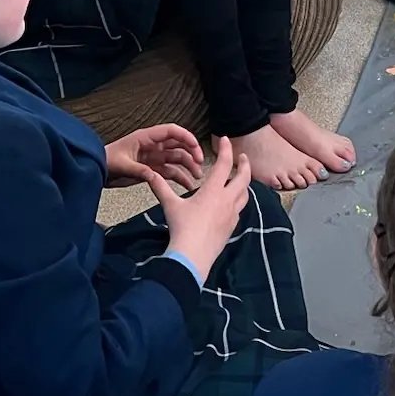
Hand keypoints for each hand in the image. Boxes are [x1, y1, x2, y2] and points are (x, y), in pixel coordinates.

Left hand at [104, 124, 204, 187]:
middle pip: (179, 144)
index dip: (186, 136)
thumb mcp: (122, 165)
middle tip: (200, 164)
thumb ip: (139, 170)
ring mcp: (154, 158)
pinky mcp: (152, 170)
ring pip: (177, 159)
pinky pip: (170, 172)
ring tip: (197, 178)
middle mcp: (153, 146)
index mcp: (146, 138)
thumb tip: (154, 176)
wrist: (96, 171)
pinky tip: (187, 185)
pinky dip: (180, 178)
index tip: (196, 147)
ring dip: (188, 167)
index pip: (171, 131)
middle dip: (191, 153)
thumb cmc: (106, 161)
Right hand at [144, 136, 251, 279]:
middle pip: (244, 177)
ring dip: (244, 183)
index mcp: (213, 191)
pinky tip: (232, 203)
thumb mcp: (170, 205)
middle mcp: (227, 200)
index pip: (224, 164)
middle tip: (242, 157)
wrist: (193, 256)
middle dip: (244, 165)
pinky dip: (239, 200)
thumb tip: (149, 174)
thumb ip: (161, 188)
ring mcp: (232, 214)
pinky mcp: (232, 226)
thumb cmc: (182, 228)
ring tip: (239, 179)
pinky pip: (240, 209)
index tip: (225, 140)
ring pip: (245, 194)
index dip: (226, 149)